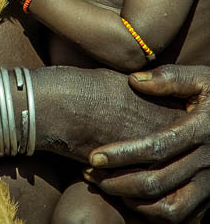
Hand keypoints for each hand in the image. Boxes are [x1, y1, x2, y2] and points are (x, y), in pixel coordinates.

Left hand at [85, 65, 209, 221]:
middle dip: (117, 181)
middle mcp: (206, 162)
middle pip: (156, 182)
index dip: (123, 154)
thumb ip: (170, 77)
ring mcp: (209, 184)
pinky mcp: (209, 197)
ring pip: (168, 207)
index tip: (94, 156)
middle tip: (90, 172)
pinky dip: (152, 213)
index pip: (156, 148)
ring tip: (105, 185)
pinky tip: (130, 197)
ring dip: (132, 200)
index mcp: (200, 130)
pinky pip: (180, 216)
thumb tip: (133, 80)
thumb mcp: (201, 79)